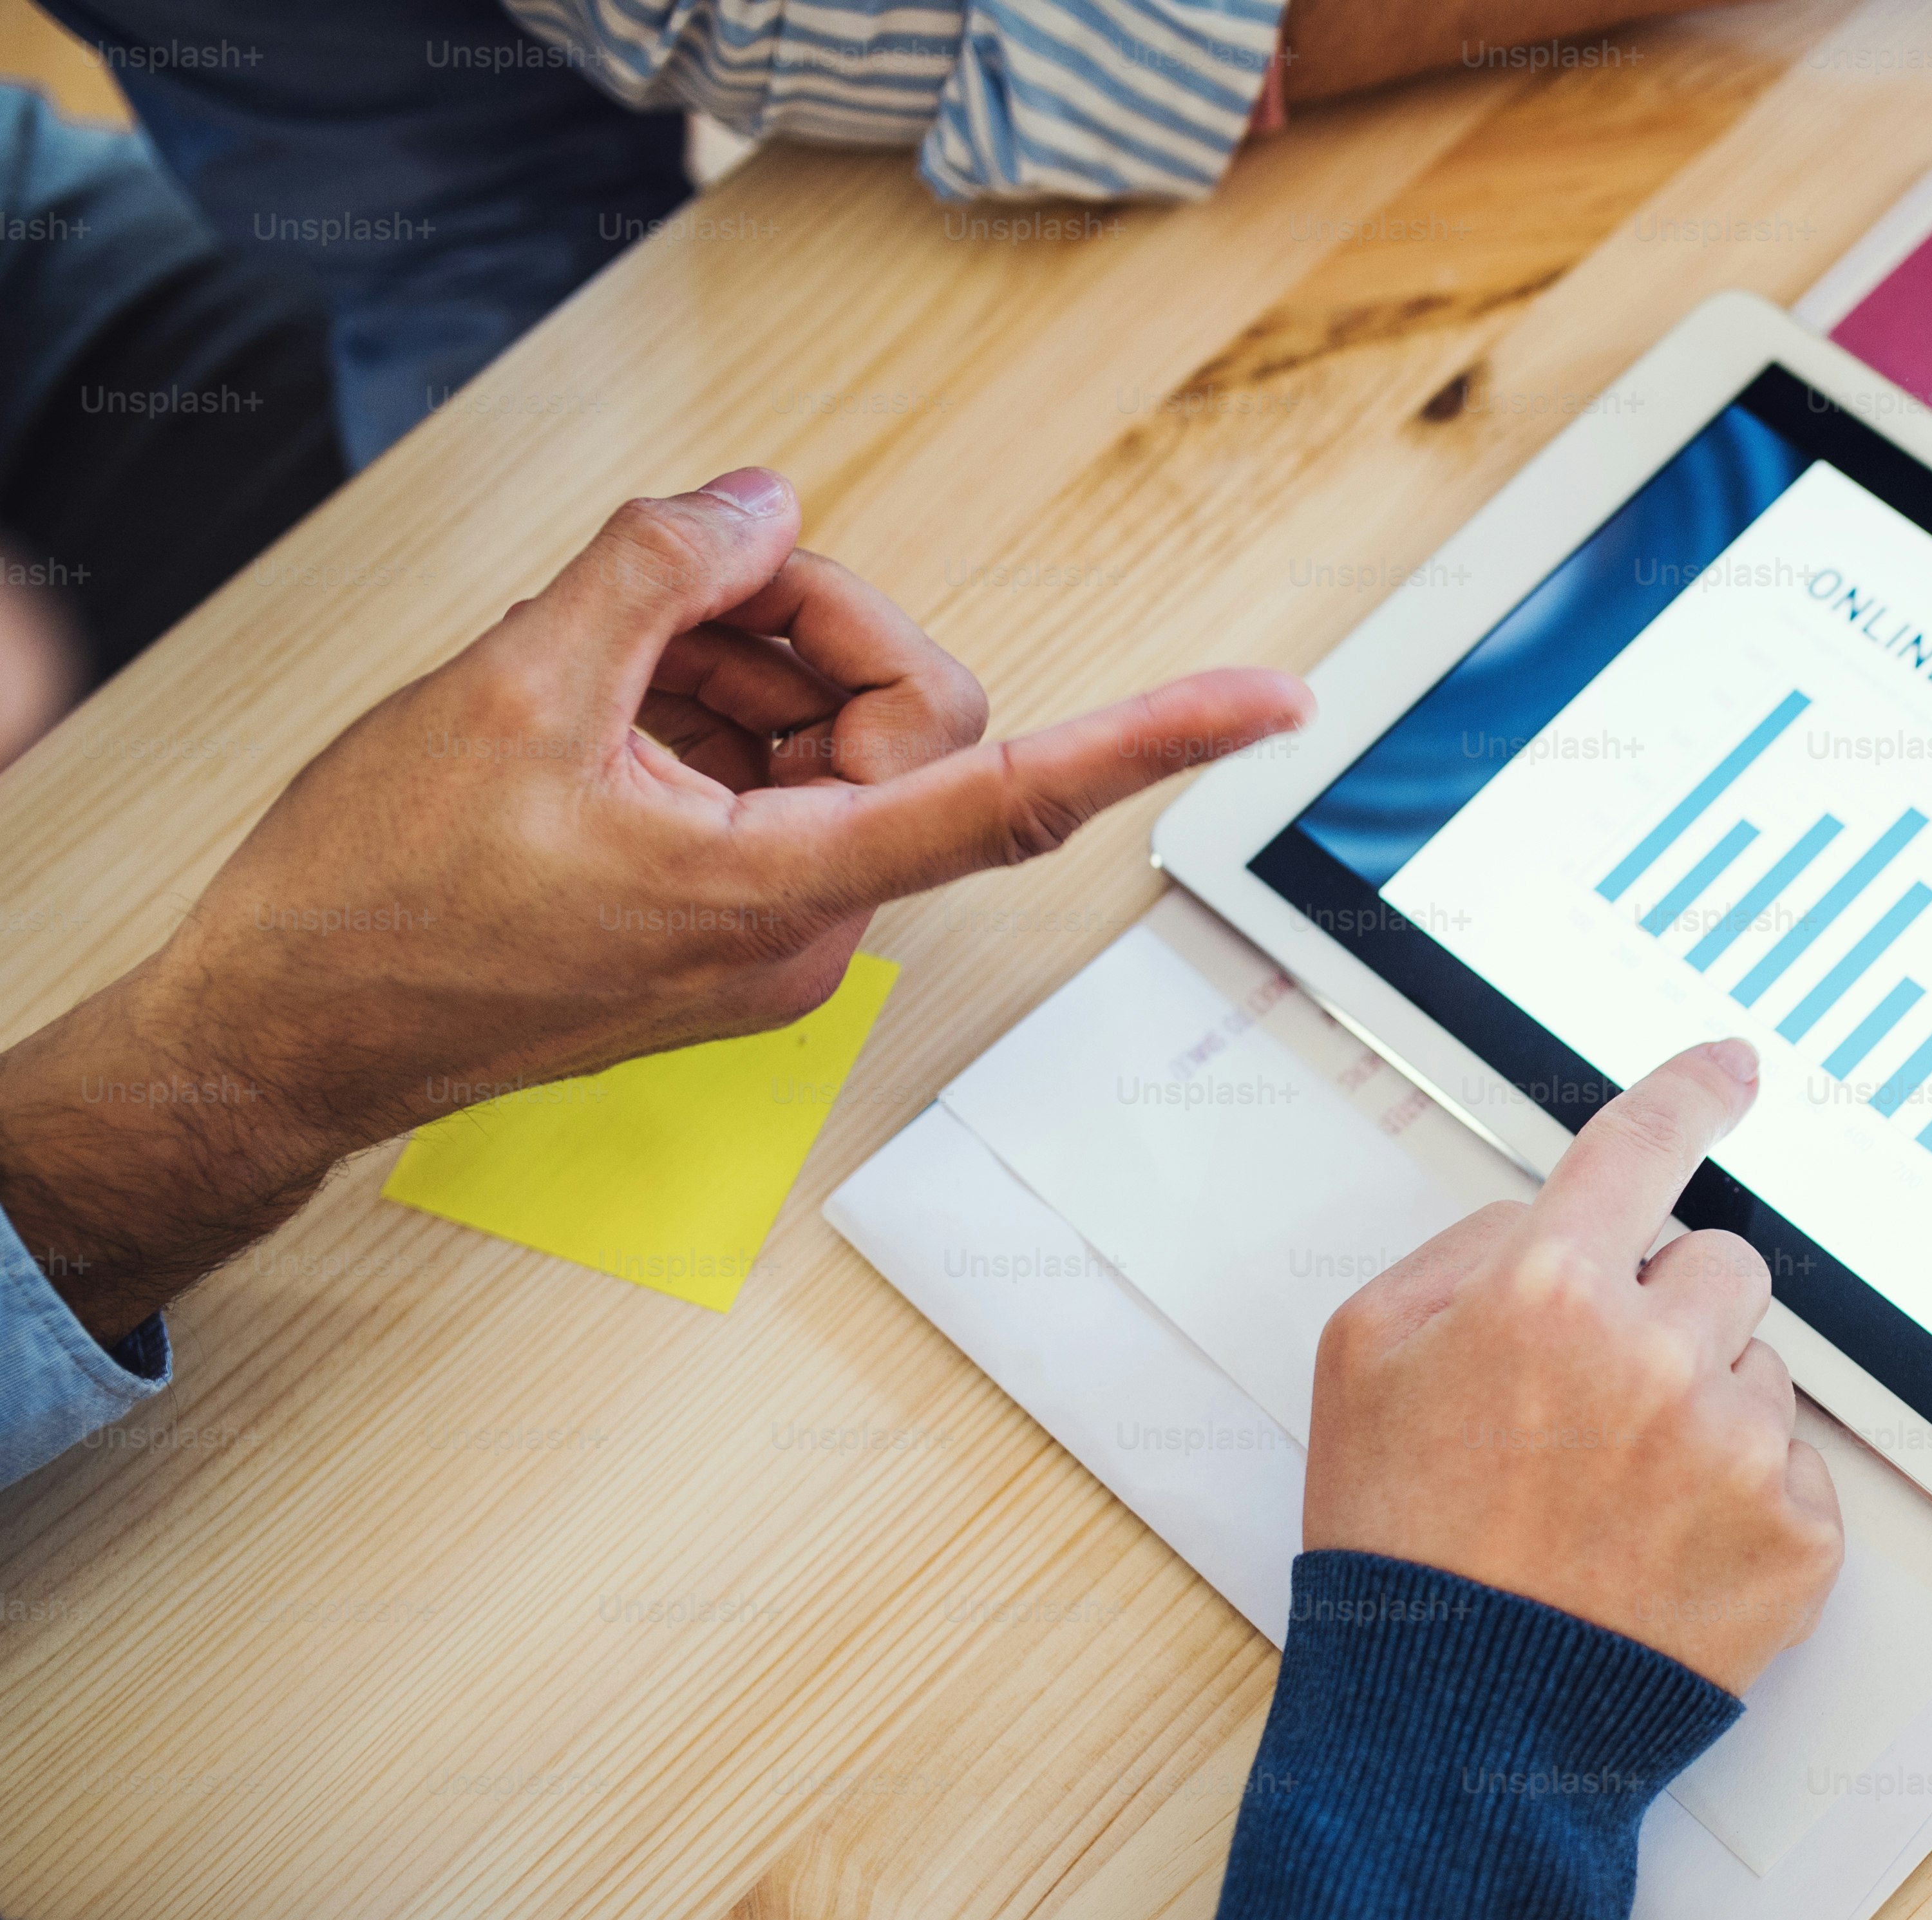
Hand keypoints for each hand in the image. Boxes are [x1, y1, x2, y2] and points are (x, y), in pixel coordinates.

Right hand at [0, 467, 1310, 1342]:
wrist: (280, 1031)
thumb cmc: (377, 900)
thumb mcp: (508, 688)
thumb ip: (659, 573)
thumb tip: (767, 499)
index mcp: (783, 890)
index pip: (1011, 791)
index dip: (1155, 738)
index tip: (1274, 700)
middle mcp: (808, 924)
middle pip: (904, 716)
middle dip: (804, 624)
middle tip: (679, 582)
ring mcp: (767, 925)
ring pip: (829, 734)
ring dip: (732, 661)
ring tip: (596, 662)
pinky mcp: (720, 914)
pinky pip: (768, 775)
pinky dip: (699, 710)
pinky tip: (599, 705)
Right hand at [1299, 1039, 1844, 1693]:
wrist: (1458, 1730)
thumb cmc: (1402, 1541)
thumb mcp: (1365, 1357)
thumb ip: (1470, 1250)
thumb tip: (1561, 1217)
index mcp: (1549, 1292)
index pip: (1645, 1145)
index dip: (1695, 1091)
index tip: (1735, 1068)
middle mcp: (1659, 1357)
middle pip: (1723, 1264)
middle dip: (1670, 1310)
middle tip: (1599, 1399)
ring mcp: (1739, 1450)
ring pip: (1761, 1366)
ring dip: (1707, 1403)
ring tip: (1618, 1494)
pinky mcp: (1797, 1537)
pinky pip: (1795, 1465)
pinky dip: (1742, 1495)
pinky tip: (1665, 1548)